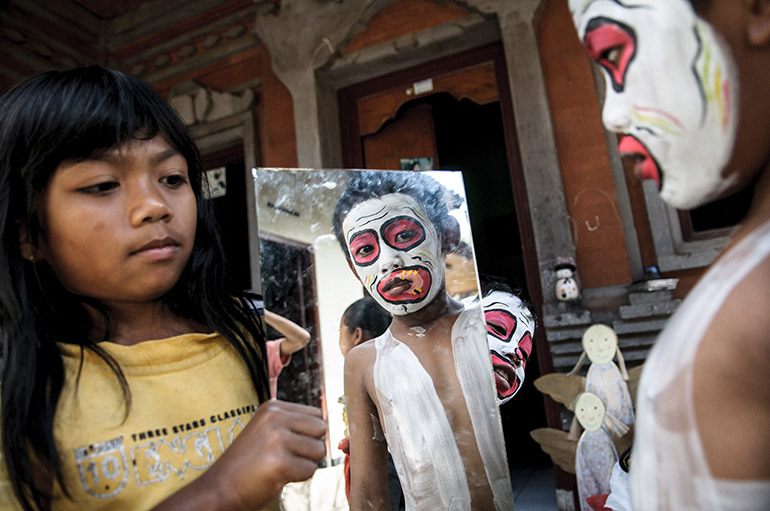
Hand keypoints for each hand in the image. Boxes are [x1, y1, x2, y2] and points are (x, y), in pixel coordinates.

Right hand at [154, 400, 326, 510]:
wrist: (219, 488)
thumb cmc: (248, 463)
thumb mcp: (267, 430)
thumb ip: (293, 423)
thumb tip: (326, 424)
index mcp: (273, 407)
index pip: (316, 413)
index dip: (308, 433)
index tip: (288, 444)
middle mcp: (275, 418)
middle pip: (321, 429)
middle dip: (310, 447)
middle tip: (286, 457)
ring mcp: (277, 439)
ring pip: (318, 450)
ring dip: (304, 463)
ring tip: (279, 465)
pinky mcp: (280, 462)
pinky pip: (309, 470)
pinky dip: (297, 477)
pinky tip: (277, 476)